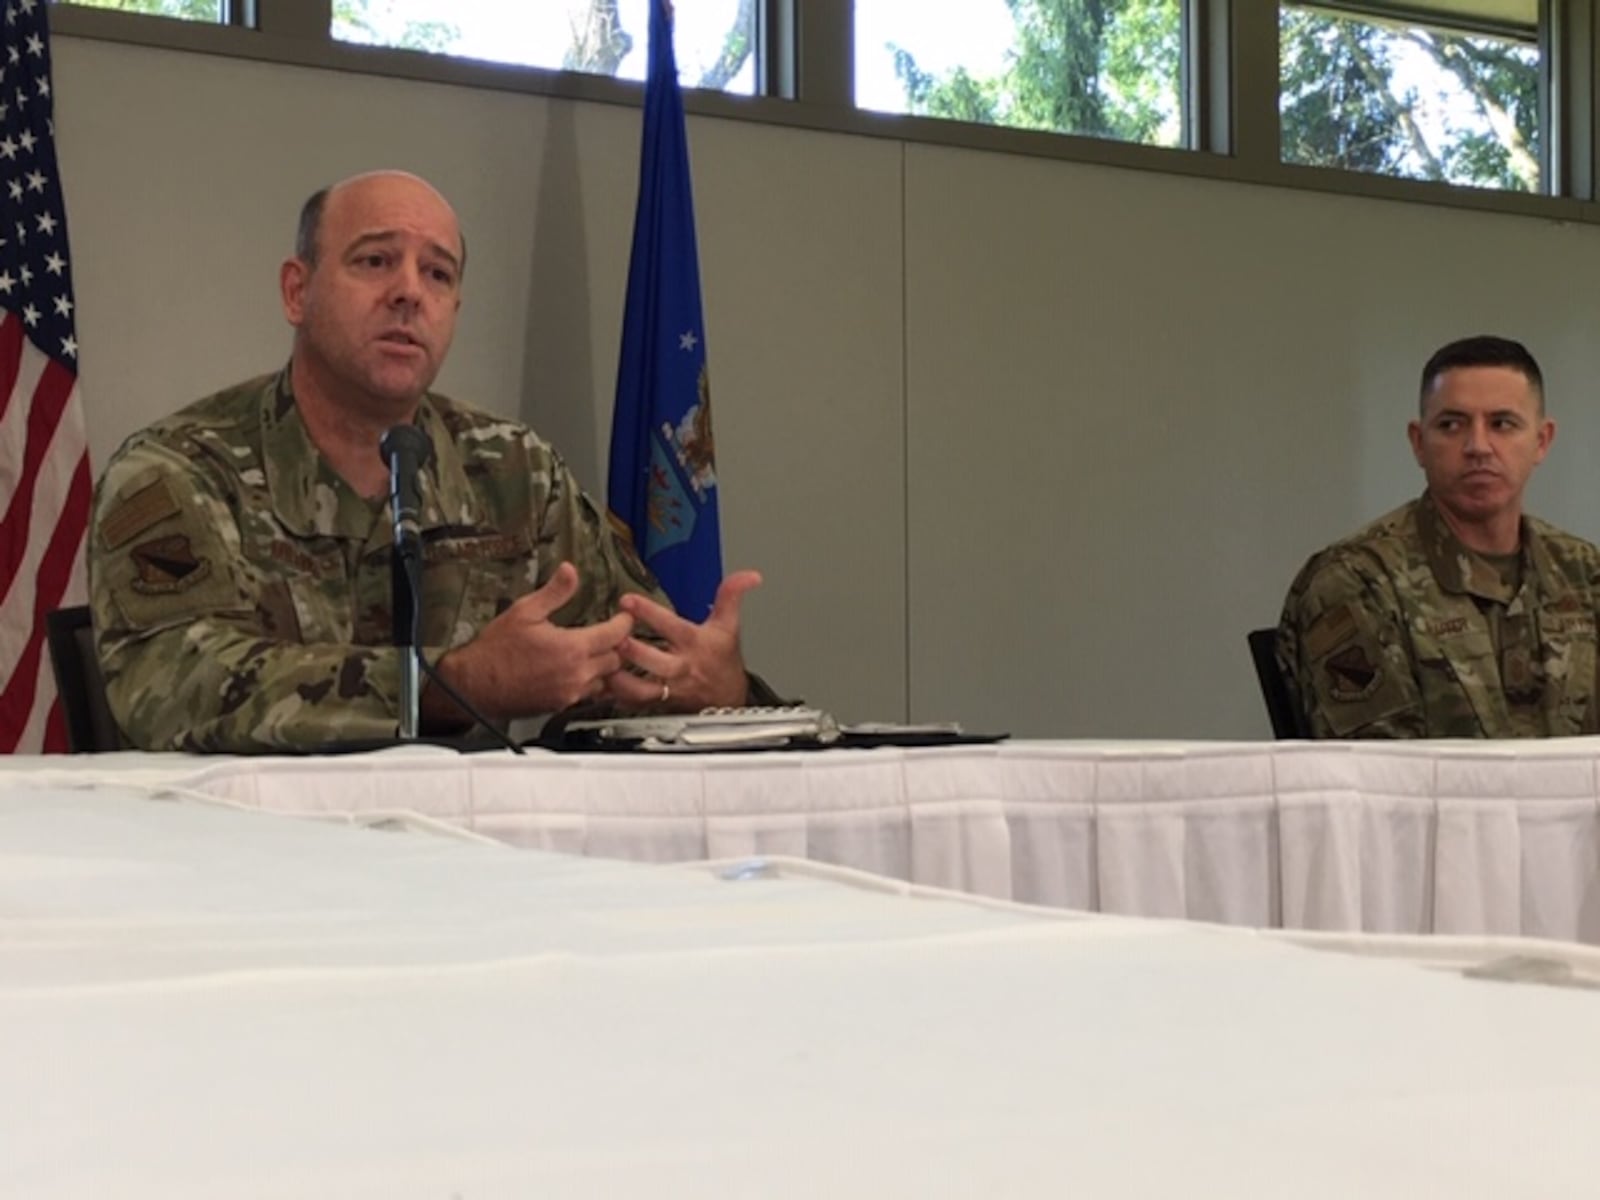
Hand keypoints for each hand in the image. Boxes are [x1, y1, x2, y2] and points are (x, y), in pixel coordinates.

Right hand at [425, 562, 632, 721]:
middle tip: (610, 633)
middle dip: (617, 645)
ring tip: (597, 653)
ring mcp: (570, 693)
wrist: (472, 687)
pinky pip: (588, 695)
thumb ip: (554, 592)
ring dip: (605, 667)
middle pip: (616, 659)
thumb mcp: (524, 611)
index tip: (624, 616)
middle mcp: (576, 674)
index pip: (616, 635)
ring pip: (606, 681)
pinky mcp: (561, 706)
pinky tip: (579, 671)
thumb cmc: (495, 650)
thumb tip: (570, 571)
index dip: (625, 623)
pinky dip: (591, 683)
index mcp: (572, 648)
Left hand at [607, 570, 761, 710]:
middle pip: (654, 662)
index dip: (648, 612)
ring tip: (602, 662)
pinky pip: (633, 704)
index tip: (627, 600)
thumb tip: (750, 575)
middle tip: (612, 636)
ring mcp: (668, 688)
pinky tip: (600, 685)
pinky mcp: (657, 704)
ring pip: (641, 689)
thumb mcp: (729, 625)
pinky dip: (616, 696)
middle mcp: (680, 667)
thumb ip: (731, 595)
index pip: (671, 626)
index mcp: (694, 644)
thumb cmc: (723, 661)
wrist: (727, 700)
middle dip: (633, 650)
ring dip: (620, 678)